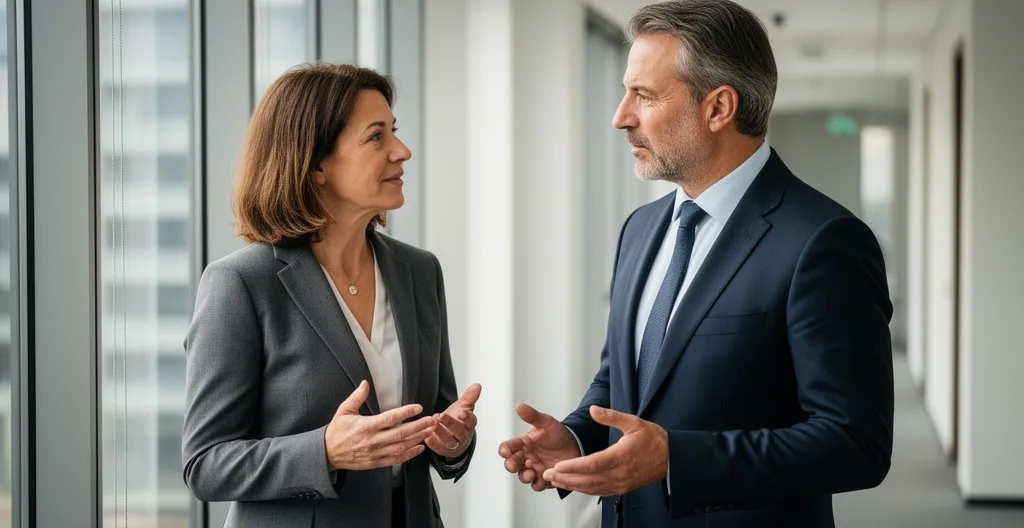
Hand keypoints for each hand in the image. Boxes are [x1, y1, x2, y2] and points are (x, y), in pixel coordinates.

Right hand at [325, 380, 435, 470]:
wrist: (327, 454)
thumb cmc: (337, 432)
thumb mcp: (344, 411)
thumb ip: (357, 397)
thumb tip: (365, 383)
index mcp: (366, 426)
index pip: (390, 418)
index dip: (406, 412)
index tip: (418, 408)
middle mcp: (373, 440)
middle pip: (401, 433)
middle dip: (419, 426)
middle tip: (431, 420)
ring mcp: (376, 453)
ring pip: (401, 446)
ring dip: (417, 439)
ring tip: (429, 431)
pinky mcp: (377, 462)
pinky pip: (396, 459)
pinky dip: (409, 454)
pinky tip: (419, 448)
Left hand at [425, 384, 481, 458]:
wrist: (450, 434)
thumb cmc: (457, 419)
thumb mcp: (463, 406)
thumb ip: (469, 397)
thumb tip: (477, 385)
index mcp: (469, 424)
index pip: (471, 421)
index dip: (467, 417)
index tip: (461, 412)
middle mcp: (463, 436)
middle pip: (459, 432)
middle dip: (450, 424)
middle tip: (442, 416)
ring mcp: (454, 444)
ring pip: (449, 440)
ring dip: (441, 432)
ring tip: (434, 422)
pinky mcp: (443, 449)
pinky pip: (438, 447)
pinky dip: (432, 441)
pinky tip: (427, 434)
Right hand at [498, 403, 581, 491]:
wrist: (576, 445)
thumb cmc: (558, 433)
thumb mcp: (547, 423)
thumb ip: (533, 416)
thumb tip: (519, 406)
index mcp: (524, 443)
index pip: (508, 447)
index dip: (505, 450)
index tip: (506, 452)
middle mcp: (526, 457)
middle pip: (512, 464)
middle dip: (511, 465)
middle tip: (514, 465)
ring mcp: (534, 469)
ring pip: (523, 476)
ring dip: (524, 476)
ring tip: (531, 473)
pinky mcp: (544, 478)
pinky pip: (537, 485)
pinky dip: (538, 483)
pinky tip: (543, 479)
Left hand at [541, 405, 667, 495]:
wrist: (672, 459)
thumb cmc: (654, 440)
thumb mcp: (633, 422)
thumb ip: (611, 417)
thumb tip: (593, 410)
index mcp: (621, 456)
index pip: (592, 464)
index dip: (573, 467)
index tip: (557, 467)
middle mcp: (620, 473)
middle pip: (588, 480)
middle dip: (566, 479)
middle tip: (548, 475)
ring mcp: (621, 483)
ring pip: (592, 488)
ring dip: (572, 486)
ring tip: (555, 481)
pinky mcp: (622, 488)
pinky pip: (600, 492)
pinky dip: (585, 490)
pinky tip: (575, 486)